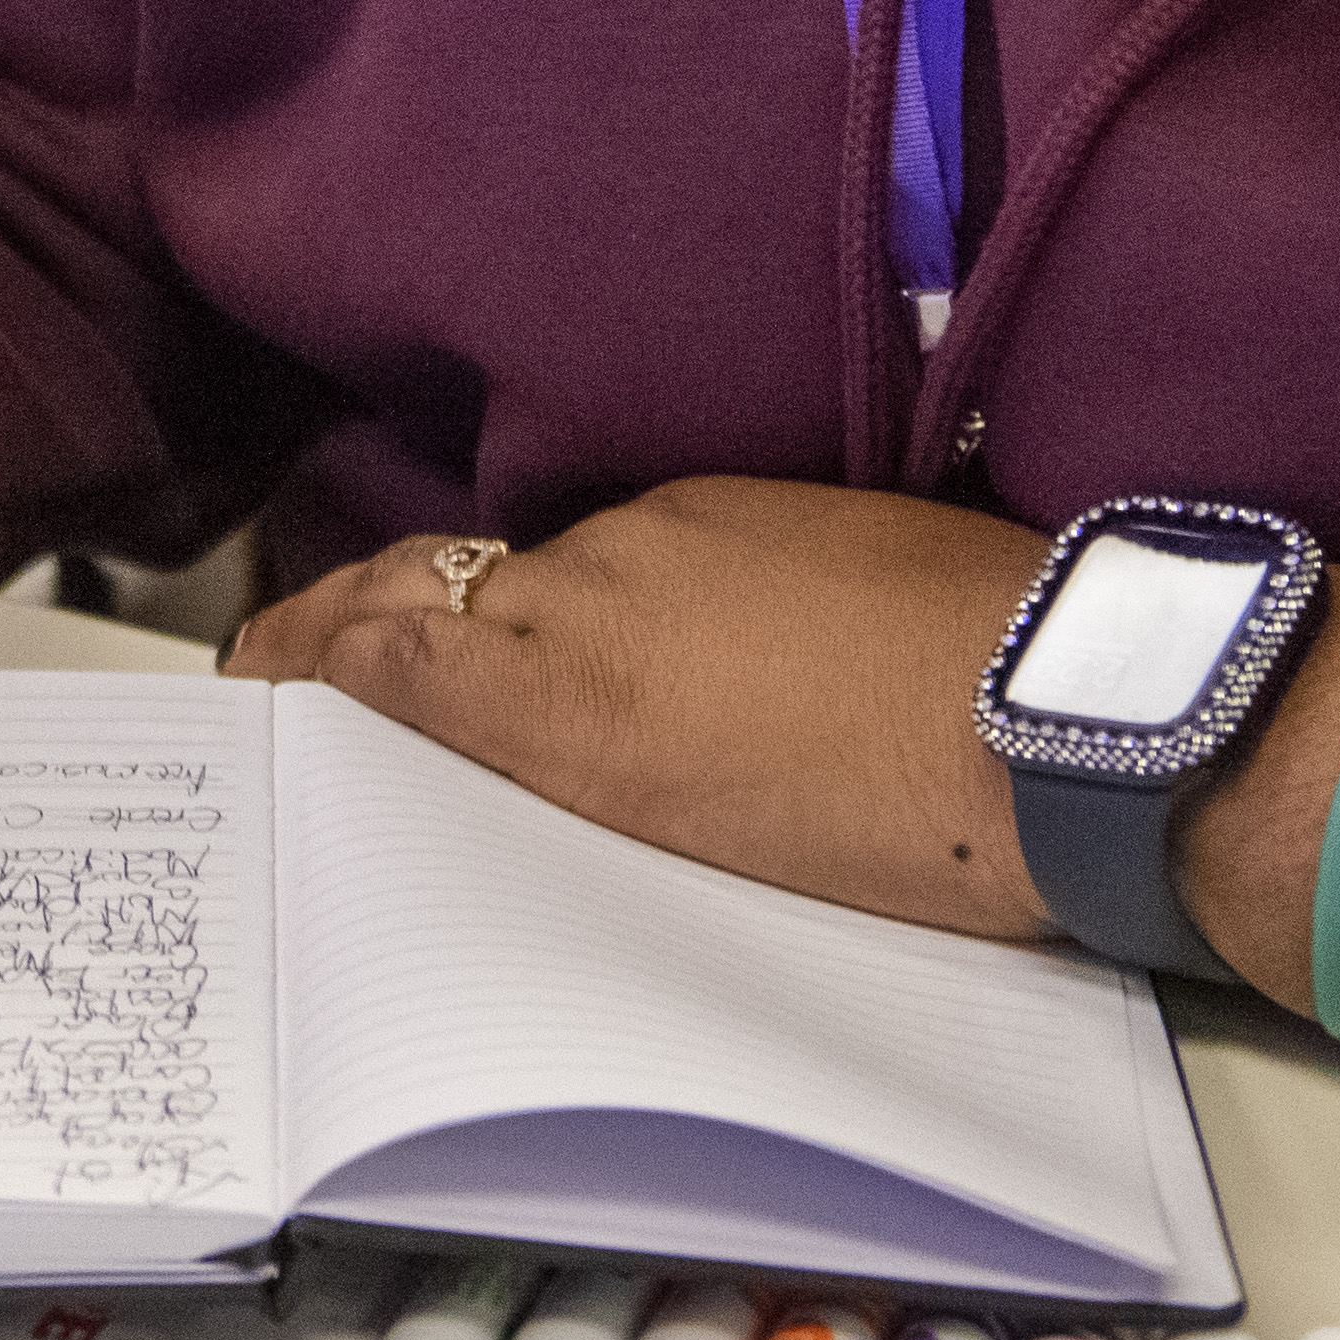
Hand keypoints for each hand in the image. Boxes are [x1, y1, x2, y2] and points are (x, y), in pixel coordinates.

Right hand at [231, 479, 1339, 1006]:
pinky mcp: (809, 534)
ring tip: (458, 697)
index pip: (383, 624)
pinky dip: (603, 614)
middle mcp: (625, 558)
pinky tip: (637, 674)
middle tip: (299, 681)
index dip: (300, 651)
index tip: (243, 686)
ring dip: (485, 623)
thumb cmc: (890, 803)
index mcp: (574, 641)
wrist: (1096, 725)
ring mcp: (720, 534)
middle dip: (358, 627)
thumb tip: (361, 665)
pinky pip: (657, 569)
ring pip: (553, 578)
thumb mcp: (664, 805)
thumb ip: (502, 721)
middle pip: (448, 583)